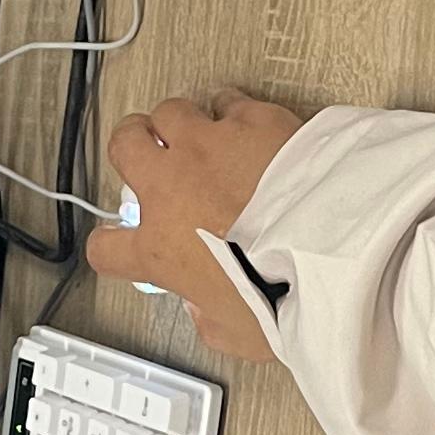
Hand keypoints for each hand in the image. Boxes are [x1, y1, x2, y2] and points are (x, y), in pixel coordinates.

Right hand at [85, 93, 307, 359]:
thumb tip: (208, 310)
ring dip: (178, 123)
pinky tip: (243, 123)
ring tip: (197, 135)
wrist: (329, 251)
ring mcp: (209, 147)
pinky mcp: (251, 121)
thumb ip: (209, 318)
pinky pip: (226, 101)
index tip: (123, 246)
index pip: (105, 247)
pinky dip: (231, 111)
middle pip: (124, 146)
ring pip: (169, 111)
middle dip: (133, 148)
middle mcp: (173, 188)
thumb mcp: (236, 333)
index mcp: (161, 249)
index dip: (111, 247)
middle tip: (149, 156)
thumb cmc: (285, 296)